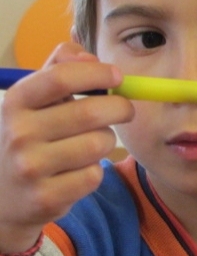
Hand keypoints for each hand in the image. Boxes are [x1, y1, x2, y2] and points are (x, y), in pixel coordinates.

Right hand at [0, 43, 133, 251]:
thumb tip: (91, 57)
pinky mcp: (46, 198)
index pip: (61, 77)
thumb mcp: (35, 99)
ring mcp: (30, 168)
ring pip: (99, 143)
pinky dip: (95, 171)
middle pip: (91, 112)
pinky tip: (77, 171)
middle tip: (125, 110)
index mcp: (16, 102)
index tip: (118, 76)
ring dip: (107, 141)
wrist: (3, 197)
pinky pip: (94, 175)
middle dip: (120, 108)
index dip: (97, 73)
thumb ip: (61, 68)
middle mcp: (18, 133)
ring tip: (92, 144)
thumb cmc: (31, 136)